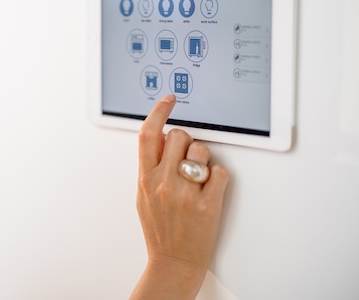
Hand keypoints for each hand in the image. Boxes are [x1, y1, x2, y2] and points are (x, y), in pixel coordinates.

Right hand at [131, 94, 228, 299]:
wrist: (172, 262)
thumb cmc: (159, 230)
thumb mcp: (143, 195)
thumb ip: (150, 166)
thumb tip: (161, 139)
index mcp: (145, 179)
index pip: (148, 134)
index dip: (158, 111)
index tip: (169, 100)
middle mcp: (163, 183)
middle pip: (178, 136)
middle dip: (185, 140)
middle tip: (186, 155)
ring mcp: (185, 193)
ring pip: (201, 150)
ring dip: (203, 158)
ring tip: (198, 176)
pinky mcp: (207, 204)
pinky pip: (219, 172)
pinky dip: (217, 177)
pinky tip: (209, 188)